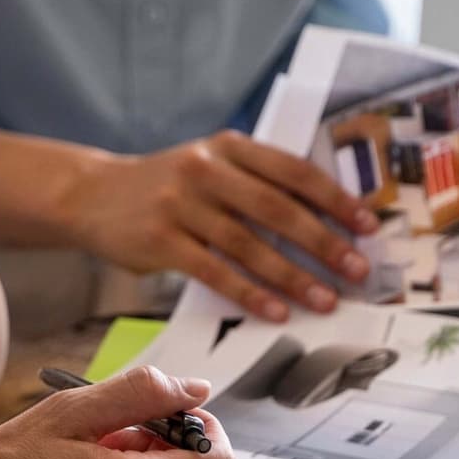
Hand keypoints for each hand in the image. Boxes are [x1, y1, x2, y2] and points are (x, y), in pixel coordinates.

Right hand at [67, 130, 378, 320]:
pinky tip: (275, 311)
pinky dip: (249, 294)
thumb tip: (319, 225)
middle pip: (277, 208)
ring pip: (248, 245)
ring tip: (324, 300)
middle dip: (323, 243)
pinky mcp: (160, 240)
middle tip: (356, 270)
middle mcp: (206, 169)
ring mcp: (180, 204)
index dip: (334, 199)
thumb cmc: (163, 189)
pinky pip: (214, 271)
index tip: (366, 225)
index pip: (293, 170)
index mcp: (228, 146)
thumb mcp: (207, 168)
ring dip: (292, 276)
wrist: (91, 196)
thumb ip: (252, 185)